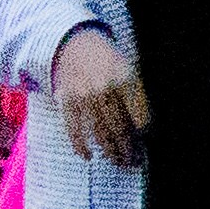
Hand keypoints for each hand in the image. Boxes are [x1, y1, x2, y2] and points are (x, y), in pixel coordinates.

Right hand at [52, 21, 149, 168]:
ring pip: (100, 131)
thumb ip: (137, 98)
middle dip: (128, 150)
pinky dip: (80, 144)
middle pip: (121, 128)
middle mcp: (105, 89)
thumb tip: (143, 131)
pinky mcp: (67, 100)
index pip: (140, 118)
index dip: (142, 136)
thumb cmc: (106, 63)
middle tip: (132, 163)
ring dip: (110, 151)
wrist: (73, 45)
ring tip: (118, 163)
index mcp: (126, 81)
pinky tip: (87, 156)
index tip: (142, 147)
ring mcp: (84, 95)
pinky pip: (74, 127)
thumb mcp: (129, 72)